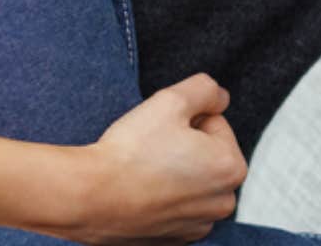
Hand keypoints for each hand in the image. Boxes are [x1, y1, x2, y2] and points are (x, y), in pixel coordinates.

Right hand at [74, 74, 247, 244]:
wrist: (90, 197)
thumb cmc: (130, 152)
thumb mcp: (171, 100)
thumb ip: (205, 89)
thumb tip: (219, 97)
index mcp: (231, 167)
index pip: (214, 123)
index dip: (186, 119)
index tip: (162, 130)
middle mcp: (222, 202)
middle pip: (207, 155)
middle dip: (185, 146)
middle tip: (153, 148)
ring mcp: (199, 224)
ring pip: (191, 181)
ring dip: (175, 171)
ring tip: (145, 170)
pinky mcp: (175, 239)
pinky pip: (175, 207)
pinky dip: (163, 197)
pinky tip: (141, 191)